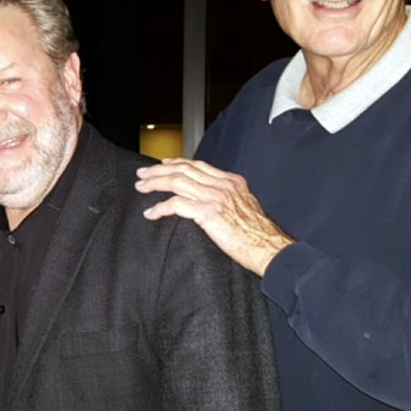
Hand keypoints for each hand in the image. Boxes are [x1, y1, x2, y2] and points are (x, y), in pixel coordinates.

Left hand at [135, 159, 293, 275]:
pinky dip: (161, 208)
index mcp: (232, 181)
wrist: (268, 247)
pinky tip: (151, 213)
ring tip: (141, 188)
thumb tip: (213, 201)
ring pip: (177, 182)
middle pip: (184, 170)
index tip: (163, 164)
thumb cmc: (258, 234)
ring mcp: (215, 197)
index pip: (199, 165)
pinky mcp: (208, 212)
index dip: (178, 163)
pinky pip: (177, 205)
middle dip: (159, 170)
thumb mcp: (245, 207)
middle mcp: (222, 185)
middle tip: (143, 174)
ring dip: (155, 183)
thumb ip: (228, 199)